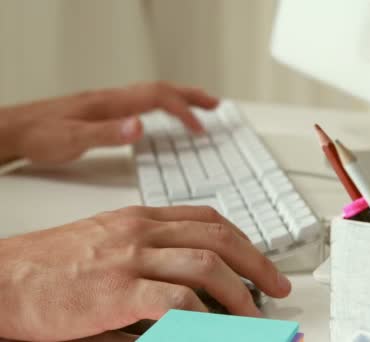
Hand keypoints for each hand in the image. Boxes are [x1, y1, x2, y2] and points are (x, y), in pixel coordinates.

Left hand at [0, 82, 218, 163]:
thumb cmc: (40, 135)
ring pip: (153, 93)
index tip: (201, 127)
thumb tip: (140, 127)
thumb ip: (107, 134)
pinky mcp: (105, 110)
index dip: (183, 110)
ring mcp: (110, 103)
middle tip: (215, 104)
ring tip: (200, 105)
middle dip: (191, 96)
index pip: (157, 98)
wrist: (15, 129)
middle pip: (161, 89)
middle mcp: (113, 99)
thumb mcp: (72, 140)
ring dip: (180, 97)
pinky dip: (163, 104)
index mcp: (111, 104)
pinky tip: (163, 114)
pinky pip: (143, 101)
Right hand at [0, 206, 290, 341]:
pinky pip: (176, 299)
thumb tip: (190, 282)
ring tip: (256, 314)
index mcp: (140, 218)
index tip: (261, 261)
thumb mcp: (106, 242)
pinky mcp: (116, 289)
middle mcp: (141, 230)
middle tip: (278, 285)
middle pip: (218, 237)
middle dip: (257, 262)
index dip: (242, 240)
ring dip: (240, 292)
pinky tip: (214, 328)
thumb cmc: (48, 265)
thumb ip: (149, 253)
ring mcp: (130, 257)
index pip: (207, 219)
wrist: (1, 277)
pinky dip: (203, 315)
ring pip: (206, 265)